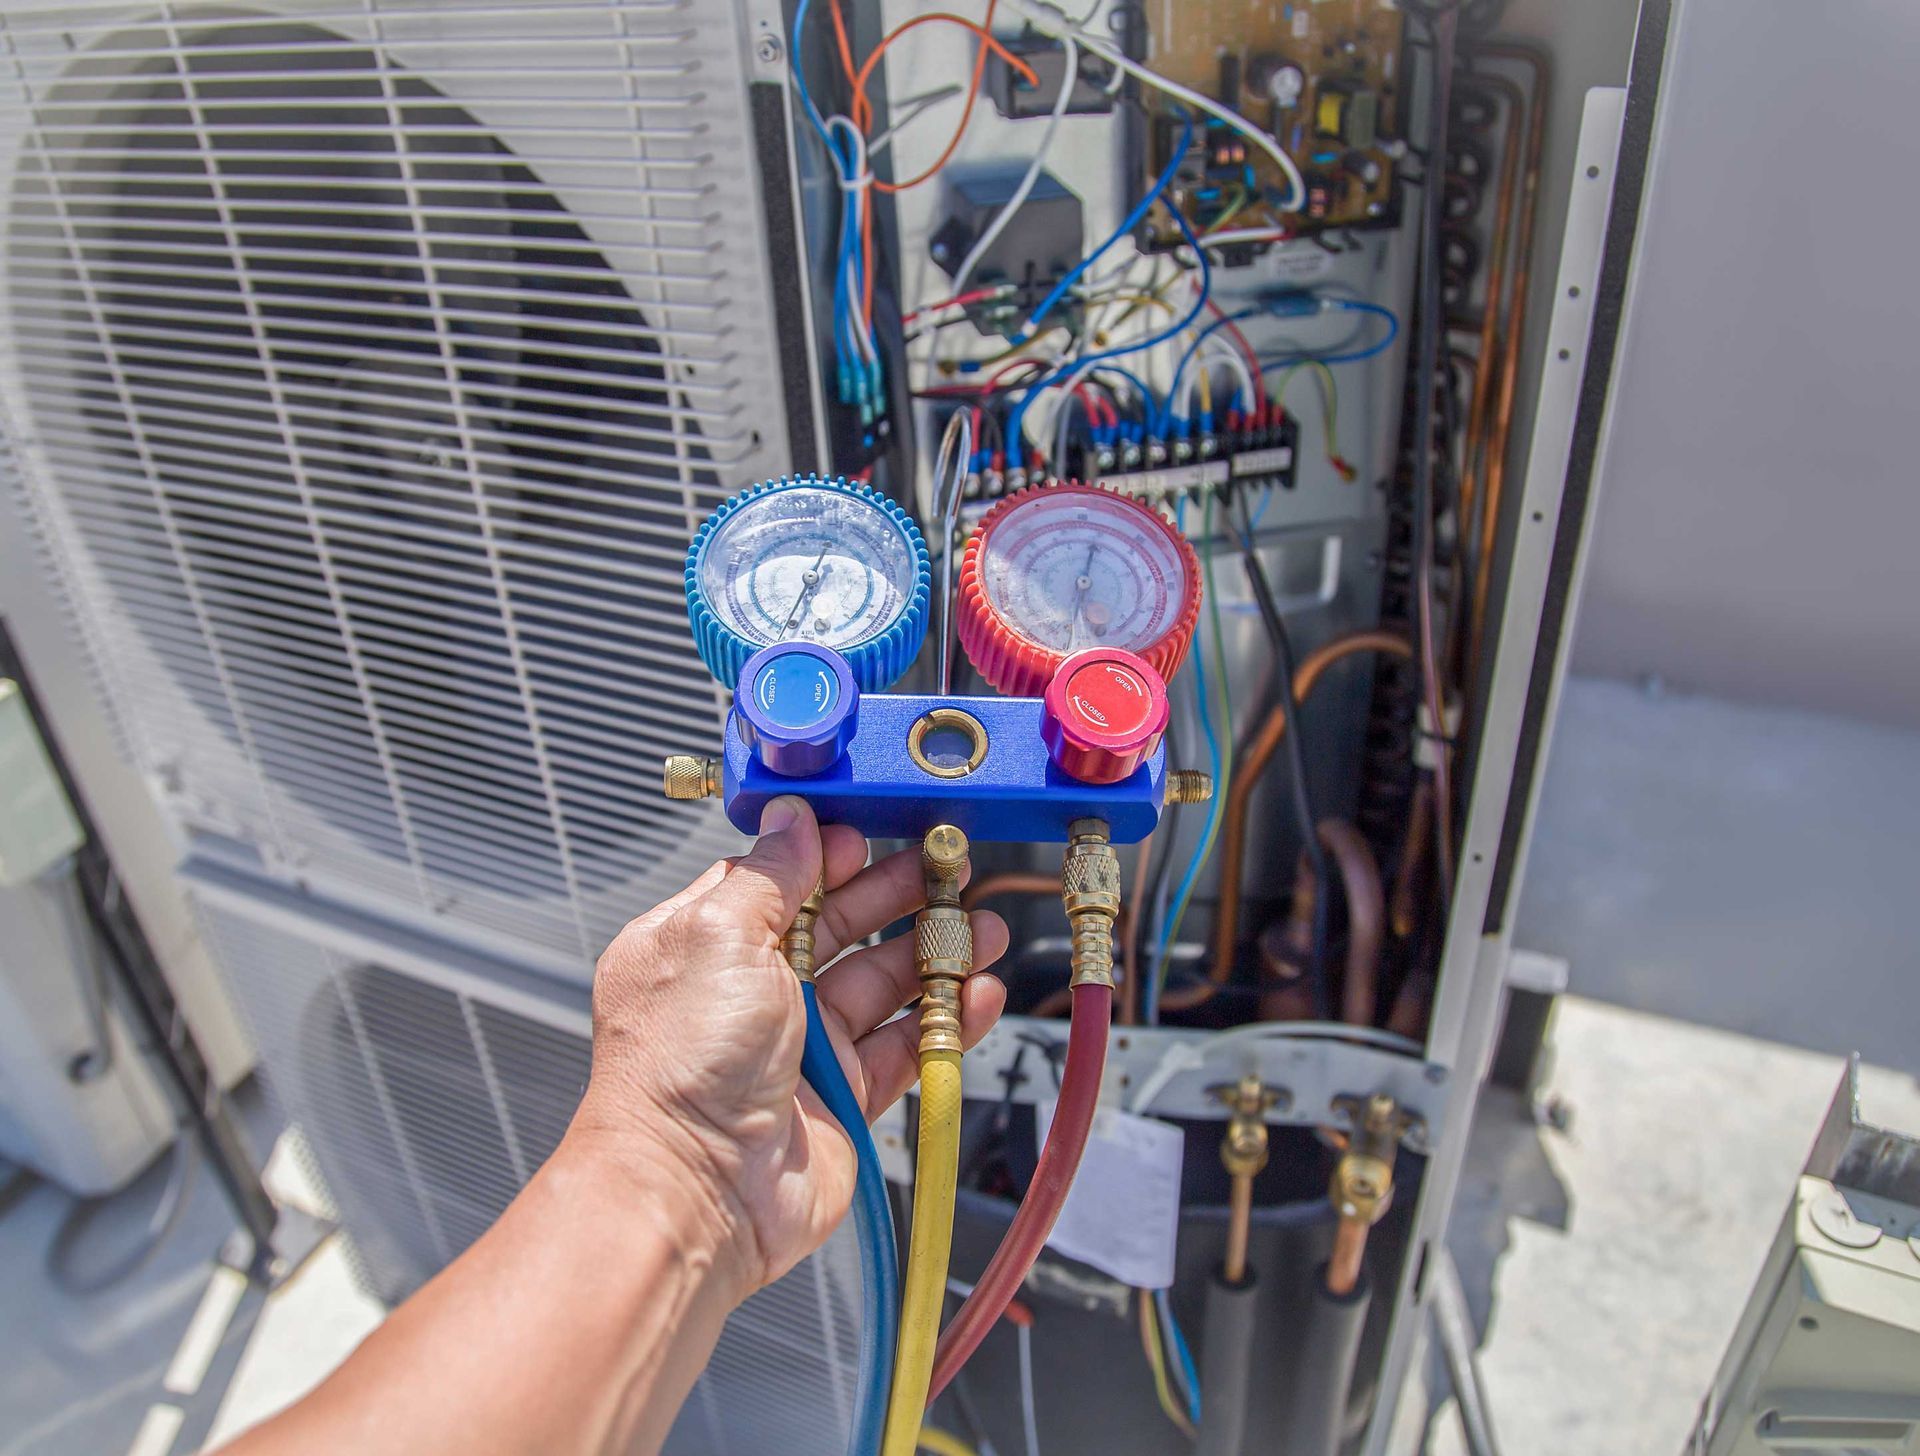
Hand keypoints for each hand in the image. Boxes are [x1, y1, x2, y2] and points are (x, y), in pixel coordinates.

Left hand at [566, 795, 1008, 1296]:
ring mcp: (799, 1047)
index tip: (879, 831)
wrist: (696, 1193)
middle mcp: (750, 993)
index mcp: (704, 945)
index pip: (777, 879)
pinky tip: (981, 993)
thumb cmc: (682, 1069)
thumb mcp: (720, 937)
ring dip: (936, 953)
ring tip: (985, 927)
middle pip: (840, 925)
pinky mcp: (843, 1097)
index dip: (830, 853)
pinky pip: (906, 1047)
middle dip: (898, 894)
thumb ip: (768, 874)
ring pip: (882, 984)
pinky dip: (949, 1020)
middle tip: (950, 868)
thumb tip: (792, 816)